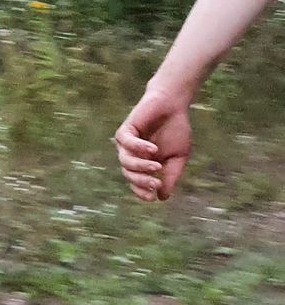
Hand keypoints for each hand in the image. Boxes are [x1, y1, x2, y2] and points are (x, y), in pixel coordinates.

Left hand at [115, 86, 193, 201]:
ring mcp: (126, 144)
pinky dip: (138, 147)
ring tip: (156, 166)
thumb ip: (170, 176)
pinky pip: (126, 142)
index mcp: (143, 165)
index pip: (136, 183)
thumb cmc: (176, 132)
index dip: (141, 192)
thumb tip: (162, 197)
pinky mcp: (125, 130)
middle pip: (129, 174)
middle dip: (141, 181)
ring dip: (140, 166)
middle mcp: (132, 156)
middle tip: (155, 183)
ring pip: (126, 161)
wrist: (174, 106)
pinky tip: (153, 149)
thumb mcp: (178, 157)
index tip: (152, 196)